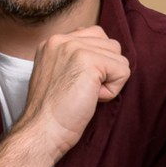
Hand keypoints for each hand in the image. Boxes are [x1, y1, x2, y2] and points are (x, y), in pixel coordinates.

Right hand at [16, 26, 129, 157]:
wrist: (42, 130)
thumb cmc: (52, 112)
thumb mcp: (58, 75)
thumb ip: (75, 59)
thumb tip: (105, 55)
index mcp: (54, 41)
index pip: (96, 35)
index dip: (97, 64)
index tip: (76, 84)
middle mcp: (62, 39)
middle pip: (111, 45)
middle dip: (105, 71)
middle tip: (82, 91)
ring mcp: (75, 47)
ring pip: (119, 57)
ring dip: (109, 81)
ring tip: (85, 94)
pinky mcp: (89, 61)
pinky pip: (123, 71)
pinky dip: (112, 91)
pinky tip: (91, 99)